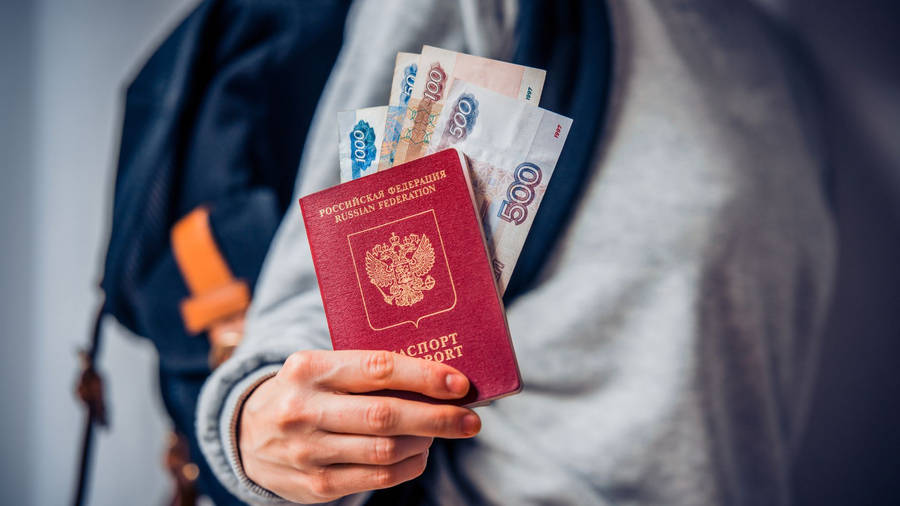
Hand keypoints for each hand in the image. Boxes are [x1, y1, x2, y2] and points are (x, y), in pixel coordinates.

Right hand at [238, 350, 479, 502]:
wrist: (246, 435)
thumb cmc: (304, 392)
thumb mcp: (321, 367)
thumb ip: (367, 370)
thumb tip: (438, 377)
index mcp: (310, 368)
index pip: (378, 369)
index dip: (424, 376)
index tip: (459, 383)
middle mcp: (305, 409)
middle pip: (386, 415)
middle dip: (438, 417)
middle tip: (470, 419)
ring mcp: (307, 451)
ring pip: (385, 450)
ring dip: (425, 442)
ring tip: (442, 432)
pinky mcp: (314, 486)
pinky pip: (376, 479)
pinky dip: (408, 467)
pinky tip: (420, 454)